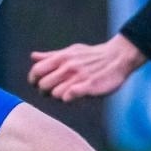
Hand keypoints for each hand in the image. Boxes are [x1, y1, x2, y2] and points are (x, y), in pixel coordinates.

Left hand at [29, 34, 145, 101]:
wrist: (118, 57)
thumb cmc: (93, 55)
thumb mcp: (71, 51)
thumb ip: (51, 56)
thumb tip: (33, 56)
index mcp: (61, 58)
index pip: (36, 71)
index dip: (33, 80)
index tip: (38, 84)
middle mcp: (67, 67)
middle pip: (43, 85)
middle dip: (45, 91)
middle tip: (53, 91)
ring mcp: (78, 76)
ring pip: (55, 94)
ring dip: (59, 96)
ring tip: (67, 93)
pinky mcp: (89, 86)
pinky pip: (69, 96)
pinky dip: (68, 98)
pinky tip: (74, 96)